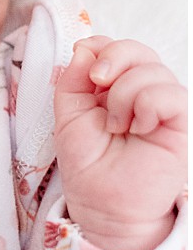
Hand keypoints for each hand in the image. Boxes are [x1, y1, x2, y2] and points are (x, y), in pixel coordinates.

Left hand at [54, 36, 186, 249]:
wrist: (102, 202)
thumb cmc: (87, 162)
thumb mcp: (68, 113)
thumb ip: (73, 79)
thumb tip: (85, 47)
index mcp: (114, 86)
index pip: (116, 47)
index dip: (101, 47)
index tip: (87, 70)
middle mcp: (143, 92)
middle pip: (138, 49)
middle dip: (113, 58)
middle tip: (98, 82)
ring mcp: (164, 106)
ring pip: (152, 70)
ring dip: (123, 94)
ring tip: (116, 125)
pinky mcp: (182, 123)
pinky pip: (170, 94)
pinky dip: (147, 105)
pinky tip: (138, 128)